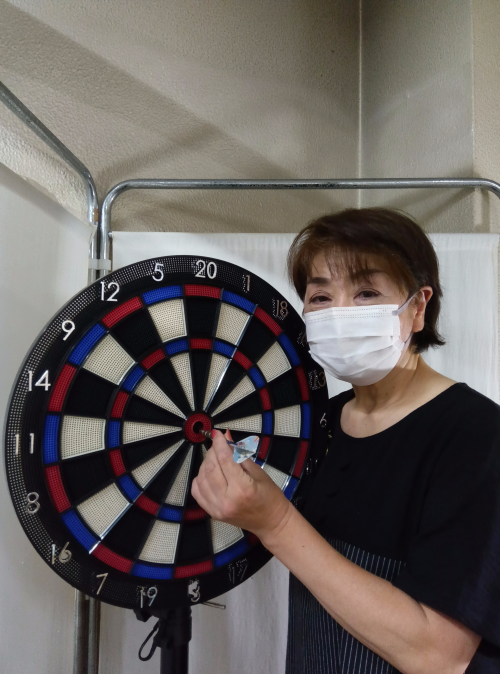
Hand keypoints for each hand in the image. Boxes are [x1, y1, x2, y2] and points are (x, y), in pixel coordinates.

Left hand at [191, 429, 292, 545]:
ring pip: (201, 478)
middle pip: (211, 468)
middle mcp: (226, 500)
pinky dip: (200, 478)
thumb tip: (226, 438)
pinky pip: (197, 491)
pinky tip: (209, 473)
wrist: (271, 522)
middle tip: (218, 444)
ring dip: (206, 463)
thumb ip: (239, 455)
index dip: (219, 443)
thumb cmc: (270, 497)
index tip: (217, 433)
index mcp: (242, 488)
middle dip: (212, 451)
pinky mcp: (212, 513)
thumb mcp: (258, 471)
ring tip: (215, 458)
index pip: (225, 460)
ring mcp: (217, 508)